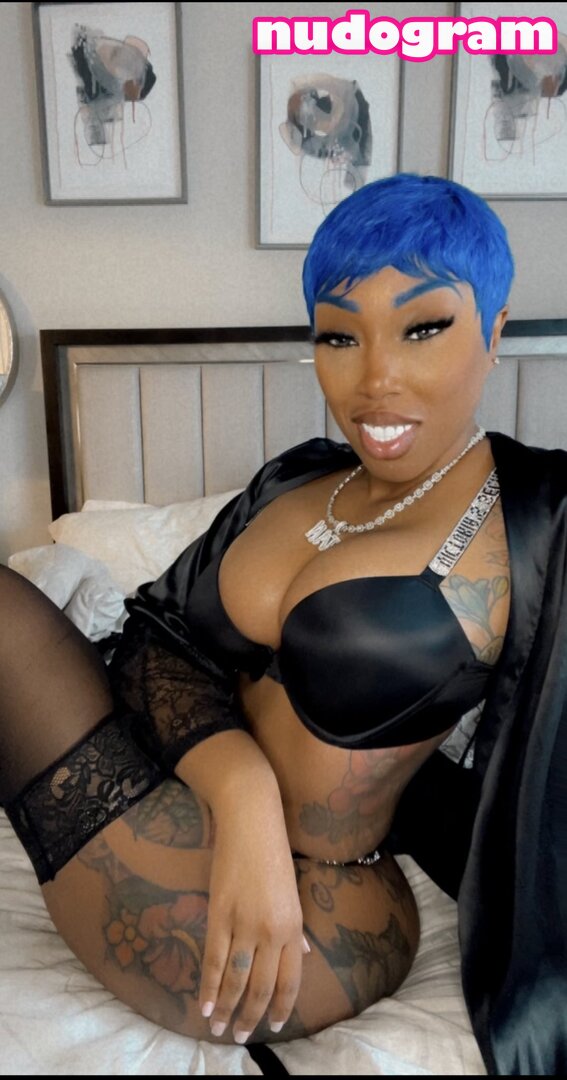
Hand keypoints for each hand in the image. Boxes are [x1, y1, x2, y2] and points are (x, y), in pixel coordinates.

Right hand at [199, 804, 306, 1043]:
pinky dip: (208, 985)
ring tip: (218, 1028)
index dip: (281, 1007)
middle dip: (250, 1016)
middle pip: (262, 987)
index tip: (273, 1026)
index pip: (290, 980)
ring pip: (237, 979)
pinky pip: (214, 959)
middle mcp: (272, 931)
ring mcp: (245, 924)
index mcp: (294, 926)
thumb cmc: (274, 853)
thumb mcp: (292, 893)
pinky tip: (204, 1005)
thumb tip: (304, 956)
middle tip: (239, 1036)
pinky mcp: (219, 914)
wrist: (252, 820)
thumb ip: (296, 929)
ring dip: (226, 1008)